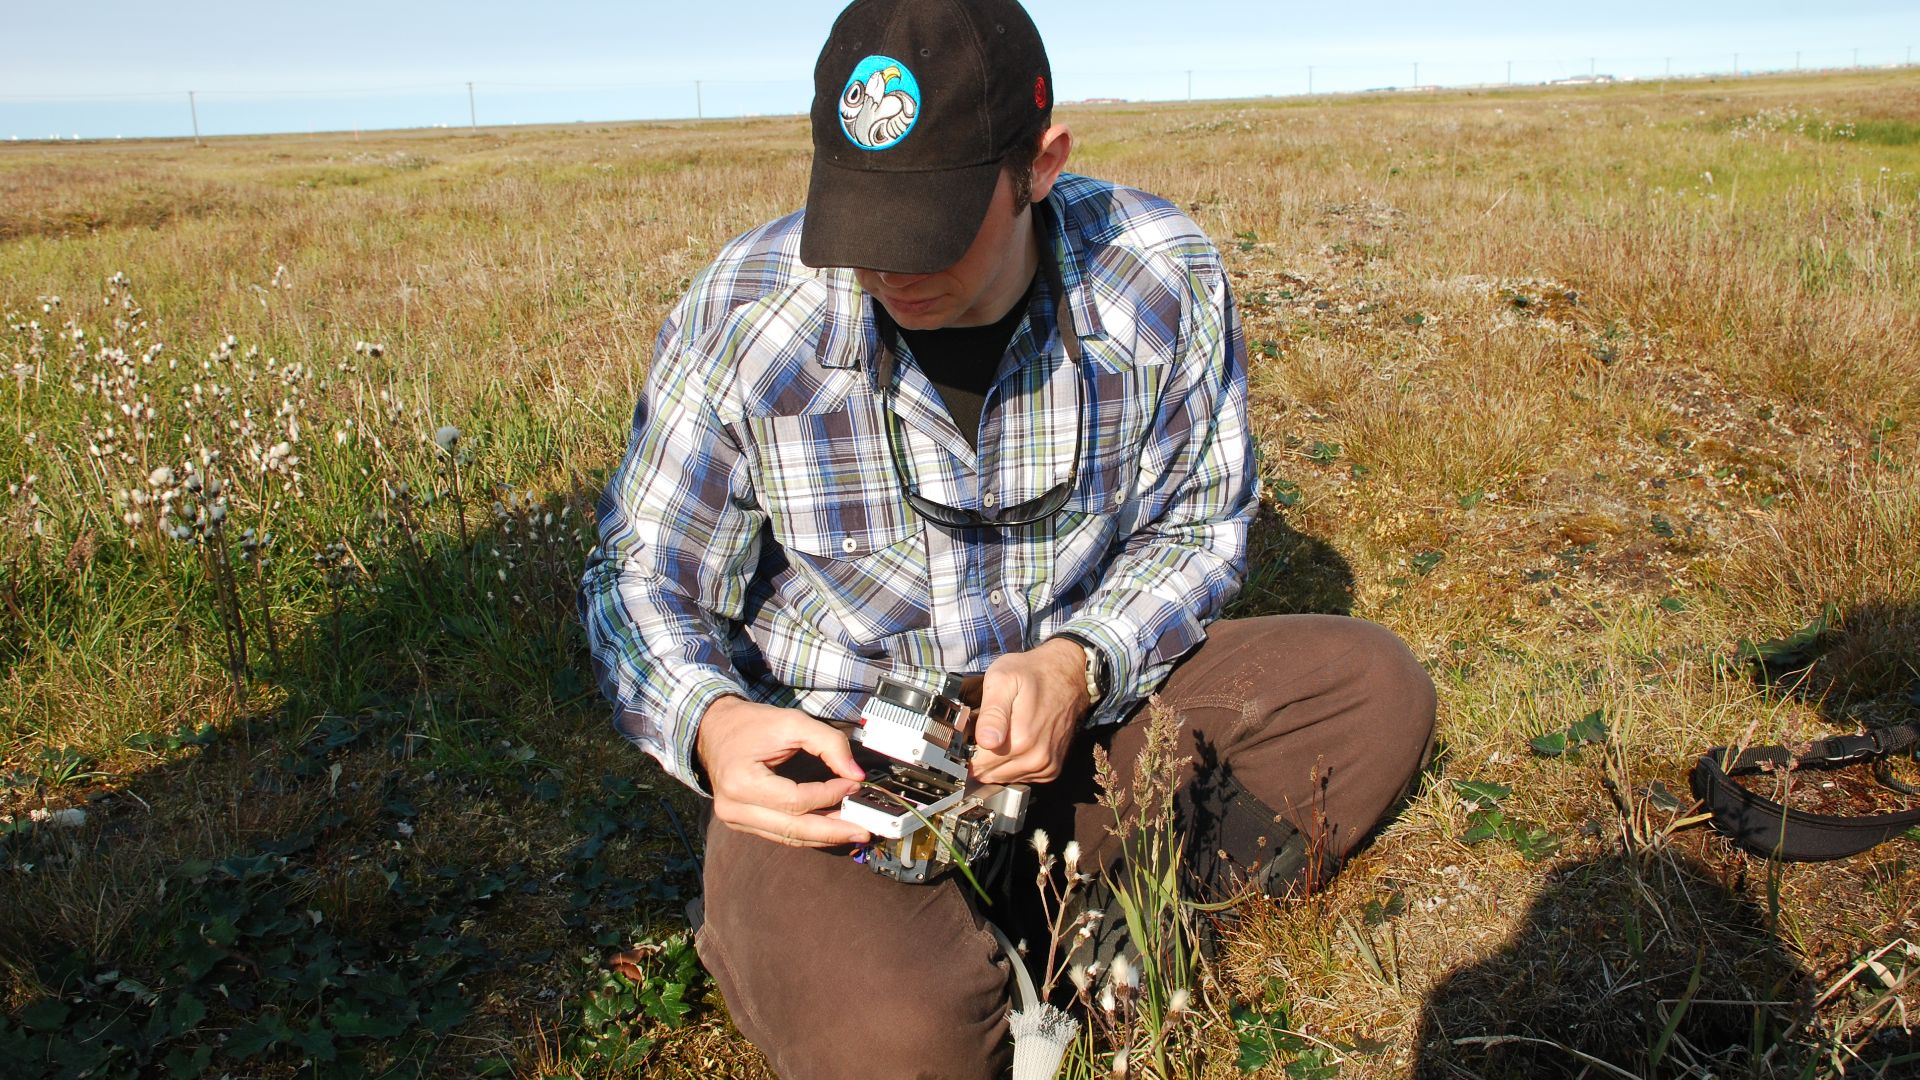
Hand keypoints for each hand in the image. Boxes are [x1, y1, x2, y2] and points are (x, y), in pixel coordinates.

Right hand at [697, 696, 872, 847]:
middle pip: (792, 830)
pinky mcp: (742, 823)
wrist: (714, 729)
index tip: (854, 785)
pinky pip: (780, 834)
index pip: (795, 800)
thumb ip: (829, 743)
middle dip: (832, 832)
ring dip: (823, 836)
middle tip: (864, 830)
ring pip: (788, 837)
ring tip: (853, 832)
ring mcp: (735, 820)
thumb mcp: (792, 722)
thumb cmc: (751, 724)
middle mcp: (734, 808)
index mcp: (741, 781)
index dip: (829, 796)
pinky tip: (831, 829)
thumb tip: (857, 775)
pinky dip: (807, 833)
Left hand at [969, 638, 1090, 784]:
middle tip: (984, 728)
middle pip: (988, 773)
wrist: (1069, 675)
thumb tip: (985, 741)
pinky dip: (1011, 764)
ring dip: (995, 761)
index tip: (969, 730)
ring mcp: (1045, 766)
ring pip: (1002, 778)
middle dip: (979, 755)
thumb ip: (992, 713)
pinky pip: (1020, 777)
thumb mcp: (1003, 680)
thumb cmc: (1033, 673)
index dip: (965, 747)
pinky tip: (1013, 742)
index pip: (976, 764)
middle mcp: (1036, 759)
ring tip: (1000, 732)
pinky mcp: (1051, 769)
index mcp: (1021, 740)